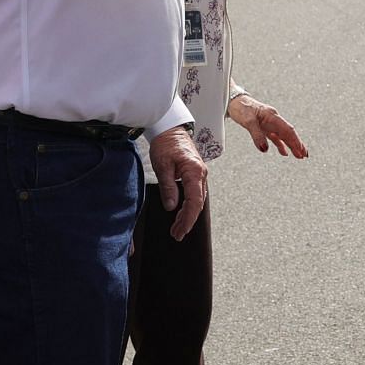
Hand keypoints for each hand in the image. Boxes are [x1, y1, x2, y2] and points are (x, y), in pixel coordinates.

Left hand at [147, 125, 207, 240]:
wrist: (171, 130)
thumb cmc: (166, 143)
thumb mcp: (163, 166)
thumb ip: (168, 187)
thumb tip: (171, 206)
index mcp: (195, 171)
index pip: (194, 201)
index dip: (188, 218)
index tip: (181, 230)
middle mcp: (201, 174)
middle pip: (198, 203)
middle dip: (187, 221)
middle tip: (177, 234)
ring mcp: (200, 174)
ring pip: (197, 200)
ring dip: (187, 215)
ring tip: (176, 228)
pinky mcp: (195, 174)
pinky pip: (195, 194)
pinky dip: (188, 206)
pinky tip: (179, 214)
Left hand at [227, 93, 309, 157]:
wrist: (234, 101)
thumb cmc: (241, 108)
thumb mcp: (248, 121)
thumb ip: (257, 135)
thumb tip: (265, 149)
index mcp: (273, 117)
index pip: (288, 130)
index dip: (295, 140)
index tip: (301, 150)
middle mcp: (274, 120)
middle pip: (288, 134)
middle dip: (297, 144)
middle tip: (304, 155)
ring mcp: (269, 124)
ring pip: (283, 136)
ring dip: (291, 146)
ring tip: (299, 155)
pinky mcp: (264, 127)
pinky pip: (275, 137)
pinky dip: (281, 145)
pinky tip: (284, 152)